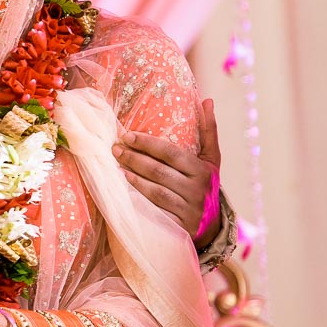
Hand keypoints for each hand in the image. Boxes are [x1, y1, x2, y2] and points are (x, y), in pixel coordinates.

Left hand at [113, 97, 222, 246]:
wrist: (211, 224)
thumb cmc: (204, 183)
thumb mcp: (211, 158)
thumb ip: (208, 130)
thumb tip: (206, 100)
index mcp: (202, 170)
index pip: (171, 153)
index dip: (147, 144)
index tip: (126, 135)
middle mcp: (197, 190)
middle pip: (159, 171)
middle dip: (134, 159)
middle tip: (114, 149)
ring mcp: (187, 210)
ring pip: (154, 191)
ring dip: (132, 178)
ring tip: (116, 166)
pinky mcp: (178, 226)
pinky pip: (153, 211)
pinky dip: (137, 199)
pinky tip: (123, 189)